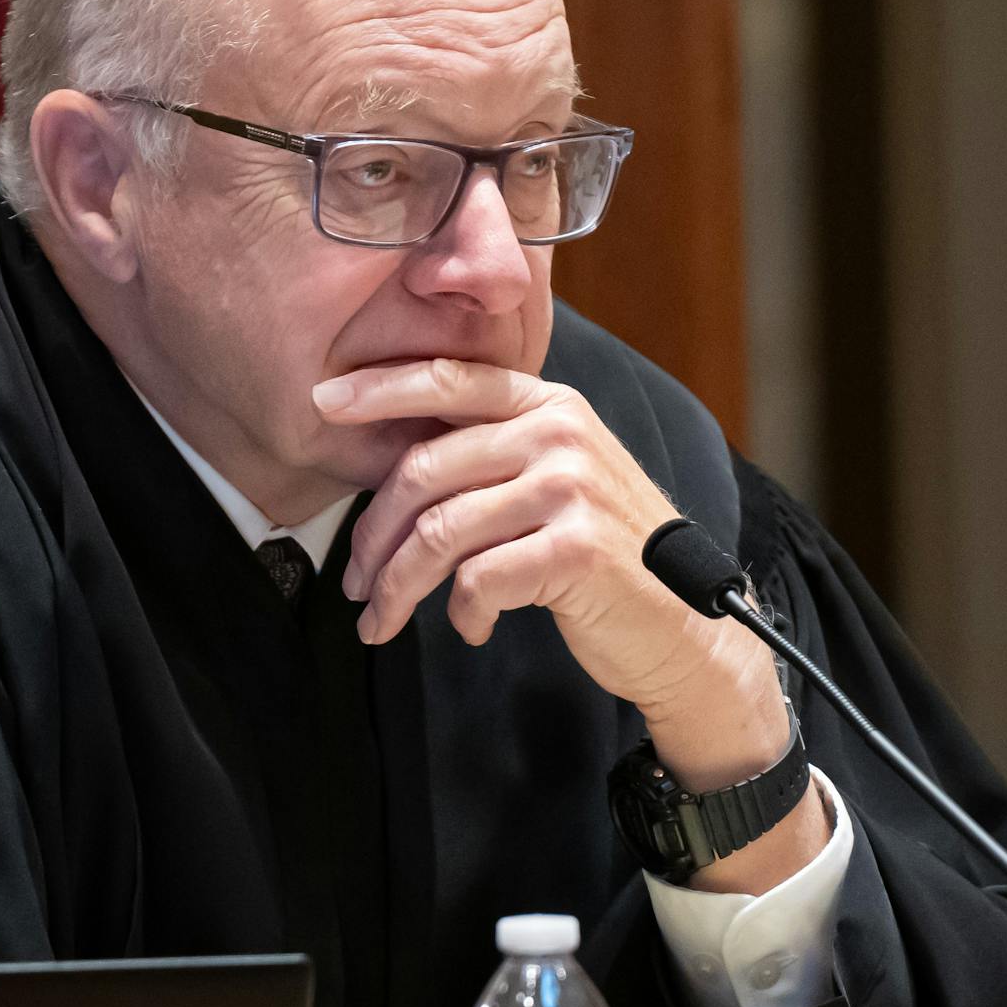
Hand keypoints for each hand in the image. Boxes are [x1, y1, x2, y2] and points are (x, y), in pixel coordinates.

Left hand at [314, 358, 793, 789]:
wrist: (685, 627)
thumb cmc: (604, 556)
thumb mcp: (556, 480)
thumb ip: (493, 456)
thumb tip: (392, 464)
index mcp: (549, 406)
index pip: (449, 379)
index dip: (378, 388)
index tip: (321, 399)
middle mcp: (560, 434)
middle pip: (424, 469)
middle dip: (372, 534)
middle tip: (353, 582)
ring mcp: (570, 488)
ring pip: (438, 531)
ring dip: (398, 587)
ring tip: (382, 620)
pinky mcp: (575, 550)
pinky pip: (476, 580)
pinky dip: (461, 614)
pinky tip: (471, 626)